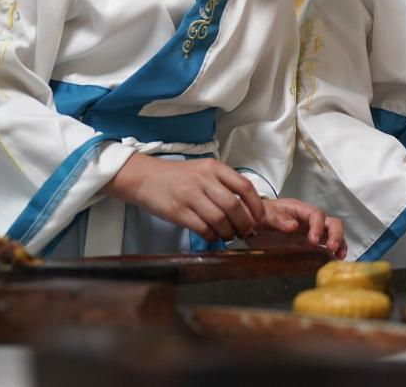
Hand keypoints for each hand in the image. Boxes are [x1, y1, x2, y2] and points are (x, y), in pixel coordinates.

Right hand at [103, 153, 263, 242]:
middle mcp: (203, 180)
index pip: (244, 186)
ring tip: (229, 235)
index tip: (260, 217)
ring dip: (228, 232)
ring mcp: (190, 196)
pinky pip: (202, 228)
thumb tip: (247, 206)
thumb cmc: (178, 176)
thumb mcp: (203, 170)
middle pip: (234, 206)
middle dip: (244, 223)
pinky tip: (212, 236)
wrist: (145, 177)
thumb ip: (223, 183)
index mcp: (214, 168)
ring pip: (219, 220)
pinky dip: (211, 236)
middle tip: (245, 231)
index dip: (256, 205)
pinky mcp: (178, 211)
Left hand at [259, 198, 346, 259]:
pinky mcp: (310, 243)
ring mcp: (311, 231)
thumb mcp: (262, 214)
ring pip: (333, 233)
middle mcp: (308, 220)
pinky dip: (334, 250)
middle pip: (331, 222)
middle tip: (332, 248)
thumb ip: (276, 218)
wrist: (251, 222)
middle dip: (335, 234)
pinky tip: (335, 259)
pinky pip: (327, 244)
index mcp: (298, 210)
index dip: (318, 227)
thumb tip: (293, 226)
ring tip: (339, 256)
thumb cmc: (258, 215)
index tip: (313, 241)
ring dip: (339, 242)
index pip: (316, 214)